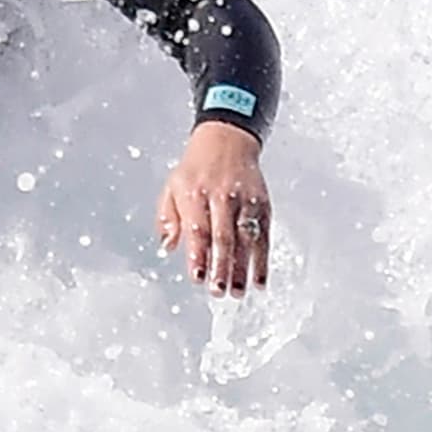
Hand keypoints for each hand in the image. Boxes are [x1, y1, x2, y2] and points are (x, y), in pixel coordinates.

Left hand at [156, 121, 270, 298]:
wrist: (226, 140)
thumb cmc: (195, 169)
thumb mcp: (172, 187)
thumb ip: (168, 218)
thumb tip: (167, 247)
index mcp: (195, 194)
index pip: (197, 230)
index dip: (198, 255)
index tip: (198, 278)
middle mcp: (221, 197)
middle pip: (223, 236)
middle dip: (221, 267)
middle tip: (219, 291)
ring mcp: (244, 200)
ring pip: (245, 239)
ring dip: (242, 269)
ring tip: (238, 291)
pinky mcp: (261, 204)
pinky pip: (263, 235)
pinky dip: (262, 259)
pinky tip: (259, 279)